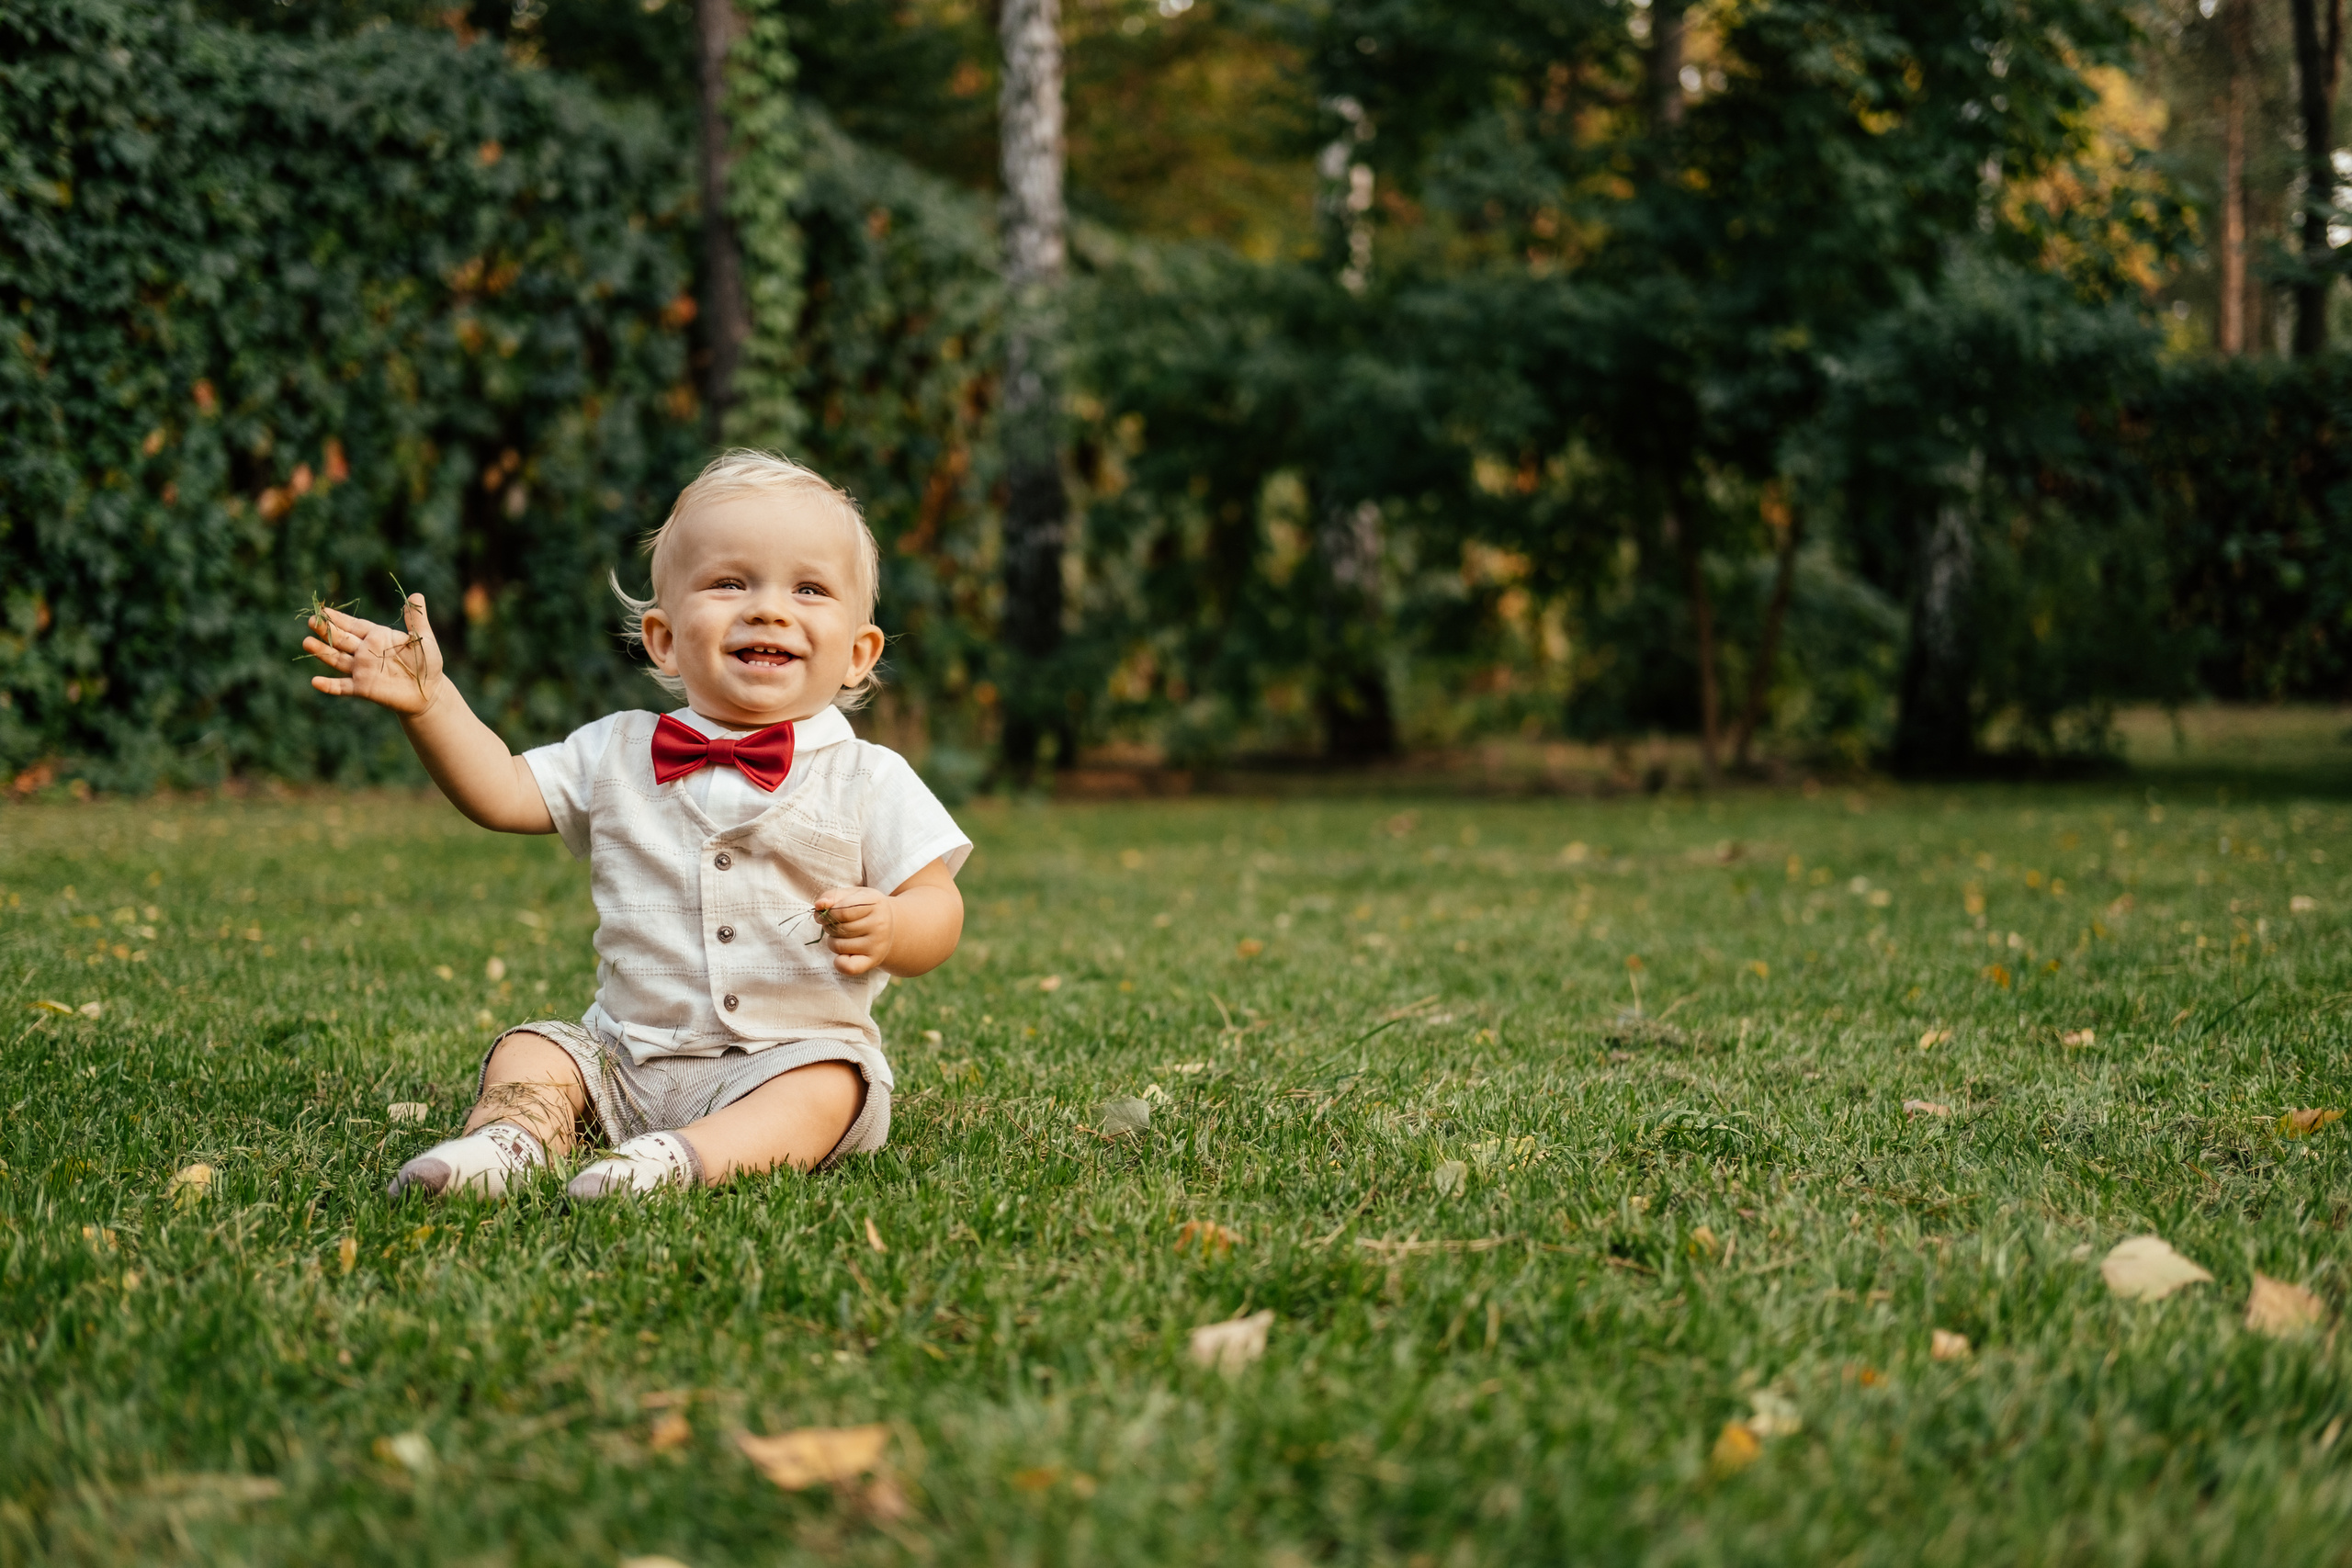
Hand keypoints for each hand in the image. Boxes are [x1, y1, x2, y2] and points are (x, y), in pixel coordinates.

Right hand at [304, 594, 445, 716]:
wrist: (430, 692)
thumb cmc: (428, 663)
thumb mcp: (423, 639)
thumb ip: (417, 620)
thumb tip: (416, 594)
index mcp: (377, 637)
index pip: (354, 625)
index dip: (339, 618)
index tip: (323, 610)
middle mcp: (365, 652)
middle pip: (341, 639)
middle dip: (326, 630)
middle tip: (311, 620)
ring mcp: (362, 670)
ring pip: (337, 659)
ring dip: (322, 652)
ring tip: (307, 642)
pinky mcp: (363, 688)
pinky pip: (342, 687)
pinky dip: (329, 686)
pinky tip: (315, 682)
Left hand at [812, 887, 893, 975]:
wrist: (890, 926)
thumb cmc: (865, 908)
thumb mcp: (852, 895)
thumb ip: (832, 896)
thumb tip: (819, 905)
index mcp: (874, 903)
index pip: (841, 911)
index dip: (828, 914)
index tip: (827, 914)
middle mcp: (879, 923)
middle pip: (838, 929)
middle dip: (829, 927)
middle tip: (837, 925)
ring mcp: (877, 944)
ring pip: (838, 946)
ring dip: (833, 941)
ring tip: (843, 936)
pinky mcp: (874, 960)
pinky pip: (848, 967)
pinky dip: (839, 963)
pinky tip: (844, 954)